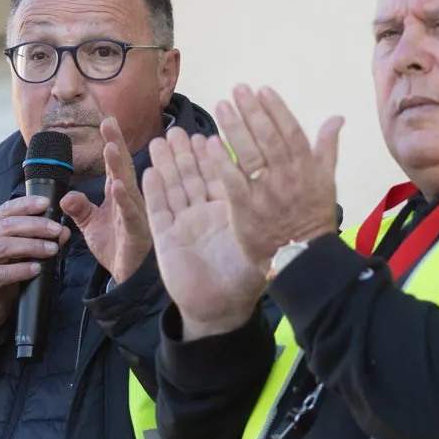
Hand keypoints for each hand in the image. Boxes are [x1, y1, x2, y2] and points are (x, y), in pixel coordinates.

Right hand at [0, 195, 67, 334]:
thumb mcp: (14, 253)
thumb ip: (34, 239)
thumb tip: (62, 231)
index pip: (5, 209)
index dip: (26, 204)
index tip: (47, 203)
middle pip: (7, 226)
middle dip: (35, 225)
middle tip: (56, 230)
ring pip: (5, 246)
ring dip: (32, 246)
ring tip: (52, 249)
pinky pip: (2, 272)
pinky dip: (22, 269)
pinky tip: (37, 269)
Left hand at [59, 118, 151, 283]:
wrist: (127, 276)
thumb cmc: (116, 246)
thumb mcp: (91, 224)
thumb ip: (78, 208)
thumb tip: (66, 195)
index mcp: (119, 194)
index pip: (114, 165)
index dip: (111, 143)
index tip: (105, 121)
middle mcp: (130, 199)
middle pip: (122, 167)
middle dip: (116, 144)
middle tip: (109, 123)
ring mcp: (136, 214)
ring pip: (128, 186)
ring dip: (120, 166)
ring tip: (111, 147)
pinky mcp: (138, 232)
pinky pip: (131, 213)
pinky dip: (125, 200)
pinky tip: (118, 186)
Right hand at [141, 127, 267, 337]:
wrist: (220, 309)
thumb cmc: (244, 278)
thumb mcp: (258, 240)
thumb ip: (266, 210)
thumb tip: (289, 182)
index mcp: (227, 212)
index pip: (219, 176)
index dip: (213, 156)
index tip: (208, 133)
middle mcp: (204, 214)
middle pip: (192, 177)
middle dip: (185, 154)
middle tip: (179, 130)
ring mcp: (183, 224)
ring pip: (173, 188)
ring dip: (167, 164)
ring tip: (162, 140)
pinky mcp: (165, 238)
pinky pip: (158, 210)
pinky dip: (154, 190)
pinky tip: (149, 171)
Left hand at [211, 85, 343, 265]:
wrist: (302, 257)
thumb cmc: (313, 216)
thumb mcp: (327, 180)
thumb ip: (328, 147)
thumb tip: (337, 117)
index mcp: (307, 168)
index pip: (292, 132)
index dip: (277, 110)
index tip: (263, 89)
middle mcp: (287, 177)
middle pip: (268, 138)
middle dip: (252, 111)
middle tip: (237, 89)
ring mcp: (266, 193)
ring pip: (249, 155)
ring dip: (234, 128)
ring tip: (222, 106)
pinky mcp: (246, 209)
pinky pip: (233, 181)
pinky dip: (222, 161)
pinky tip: (211, 142)